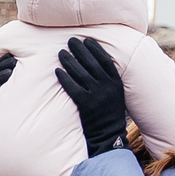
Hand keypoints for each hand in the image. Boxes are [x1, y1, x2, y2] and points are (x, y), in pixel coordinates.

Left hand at [55, 36, 131, 156]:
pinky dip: (65, 78)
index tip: (87, 40)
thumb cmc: (110, 114)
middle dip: (80, 50)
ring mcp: (97, 96)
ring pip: (81, 74)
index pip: (105, 61)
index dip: (96, 49)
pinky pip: (73, 88)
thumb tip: (96, 64)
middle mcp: (108, 87)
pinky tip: (57, 71)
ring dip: (70, 61)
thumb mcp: (116, 95)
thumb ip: (109, 80)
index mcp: (117, 83)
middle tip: (71, 41)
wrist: (109, 135)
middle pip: (92, 64)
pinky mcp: (86, 105)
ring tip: (61, 53)